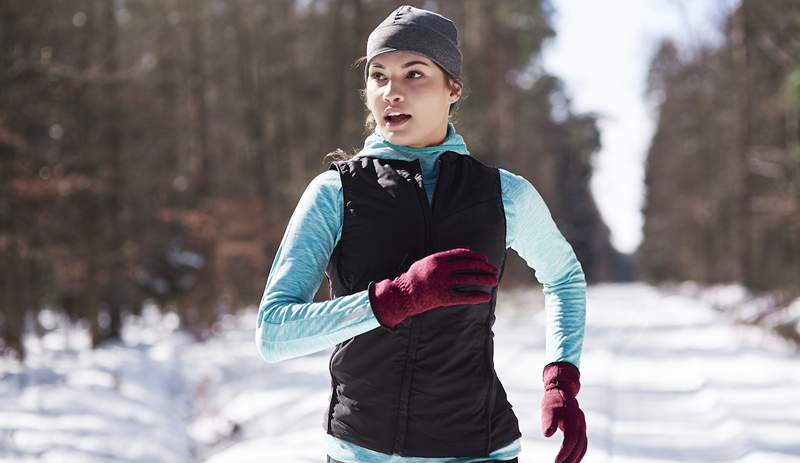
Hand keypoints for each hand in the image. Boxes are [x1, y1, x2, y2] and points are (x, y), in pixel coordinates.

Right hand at [368, 247, 499, 327]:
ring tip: (495, 281)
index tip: (484, 259)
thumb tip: (461, 257)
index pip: (462, 254)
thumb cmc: (414, 278)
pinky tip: (486, 296)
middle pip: (469, 265)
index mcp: (438, 258)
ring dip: (484, 280)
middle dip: (485, 267)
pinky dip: (476, 296)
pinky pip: (464, 296)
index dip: (476, 256)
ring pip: (469, 279)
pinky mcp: (443, 298)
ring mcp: (442, 283)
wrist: (402, 295)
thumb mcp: (426, 262)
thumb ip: (442, 260)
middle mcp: (441, 269)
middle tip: (494, 270)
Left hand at [541, 361, 586, 462]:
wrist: (562, 389)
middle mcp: (580, 424)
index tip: (557, 462)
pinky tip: (572, 460)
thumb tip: (547, 434)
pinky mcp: (581, 428)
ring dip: (576, 458)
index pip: (570, 440)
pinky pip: (583, 443)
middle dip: (571, 459)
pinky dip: (579, 452)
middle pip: (579, 446)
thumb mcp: (547, 409)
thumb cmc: (553, 400)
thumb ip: (548, 421)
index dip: (564, 452)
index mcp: (573, 419)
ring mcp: (582, 426)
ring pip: (583, 446)